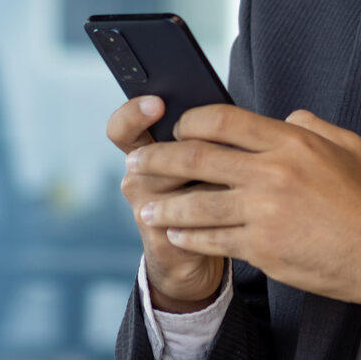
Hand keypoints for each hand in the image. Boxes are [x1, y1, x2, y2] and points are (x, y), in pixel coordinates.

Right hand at [107, 95, 226, 311]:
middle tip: (207, 141)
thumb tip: (235, 118)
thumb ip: (206, 137)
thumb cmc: (207, 196)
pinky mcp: (159, 232)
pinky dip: (217, 206)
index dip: (133, 114)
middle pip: (154, 154)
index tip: (157, 104)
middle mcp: (137, 176)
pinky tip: (237, 208)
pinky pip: (190, 211)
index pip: (122, 127)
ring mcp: (144, 206)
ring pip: (180, 180)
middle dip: (185, 148)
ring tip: (238, 180)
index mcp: (145, 151)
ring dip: (213, 176)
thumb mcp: (204, 162)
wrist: (199, 256)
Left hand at [126, 105, 360, 315]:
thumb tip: (284, 117)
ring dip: (164, 206)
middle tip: (137, 164)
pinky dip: (188, 237)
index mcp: (290, 142)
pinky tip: (174, 236)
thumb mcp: (346, 147)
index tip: (175, 128)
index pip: (222, 120)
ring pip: (196, 204)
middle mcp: (273, 173)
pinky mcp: (263, 248)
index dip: (190, 121)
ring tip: (145, 208)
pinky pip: (213, 239)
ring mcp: (265, 212)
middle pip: (196, 158)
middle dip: (158, 160)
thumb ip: (311, 126)